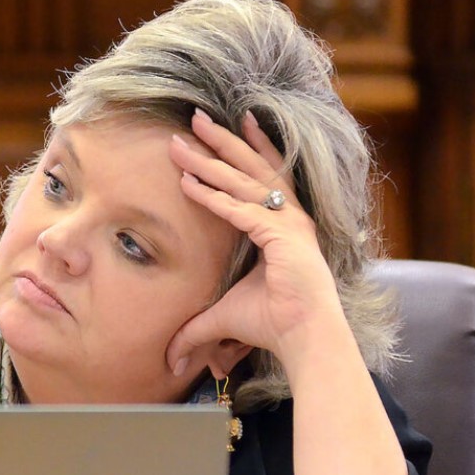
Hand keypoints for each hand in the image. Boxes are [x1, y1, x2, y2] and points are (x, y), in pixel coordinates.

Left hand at [166, 109, 345, 377]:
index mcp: (285, 225)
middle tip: (195, 117)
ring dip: (209, 159)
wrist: (304, 338)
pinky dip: (212, 197)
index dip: (246, 150)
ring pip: (243, 182)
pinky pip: (239, 210)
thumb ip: (195, 329)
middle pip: (251, 168)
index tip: (229, 126)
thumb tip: (170, 357)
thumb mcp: (225, 316)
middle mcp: (290, 217)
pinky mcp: (281, 236)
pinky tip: (187, 184)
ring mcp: (289, 223)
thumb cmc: (273, 324)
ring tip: (182, 139)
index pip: (265, 177)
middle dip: (221, 142)